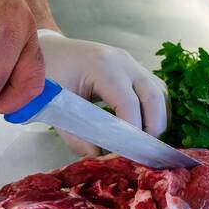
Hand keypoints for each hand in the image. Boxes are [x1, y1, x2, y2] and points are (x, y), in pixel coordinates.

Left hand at [37, 30, 169, 155]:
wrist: (47, 51)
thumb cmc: (49, 75)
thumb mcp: (56, 106)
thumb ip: (74, 135)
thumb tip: (97, 157)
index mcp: (102, 66)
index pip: (128, 103)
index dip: (131, 131)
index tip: (125, 153)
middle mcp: (123, 61)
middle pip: (153, 97)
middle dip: (153, 128)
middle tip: (141, 152)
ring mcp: (132, 63)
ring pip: (160, 93)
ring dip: (158, 119)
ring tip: (144, 143)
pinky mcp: (135, 68)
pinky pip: (156, 90)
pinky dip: (156, 110)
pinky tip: (145, 127)